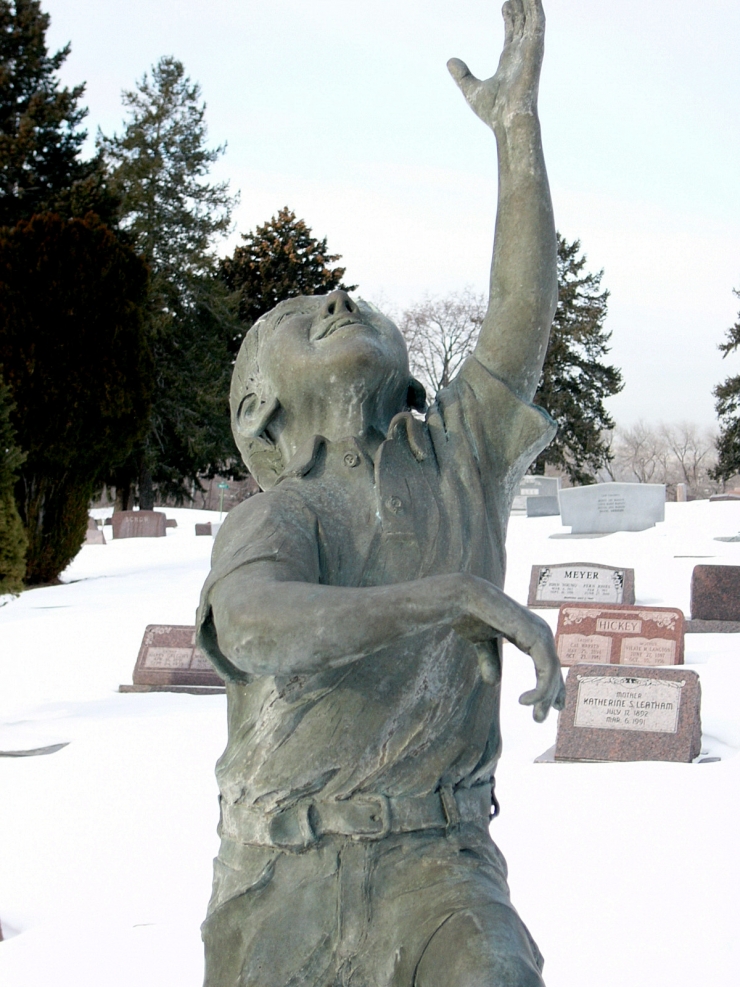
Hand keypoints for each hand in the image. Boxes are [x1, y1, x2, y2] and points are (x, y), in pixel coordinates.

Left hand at [447, 0, 544, 132]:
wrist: (508, 122)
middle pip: (522, 22)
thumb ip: (462, 75)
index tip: (506, 3)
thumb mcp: (471, 89)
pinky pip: (537, 23)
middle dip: (520, 5)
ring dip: (529, 2)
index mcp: (510, 61)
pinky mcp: (535, 51)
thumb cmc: (494, 112)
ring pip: (532, 18)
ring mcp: (530, 51)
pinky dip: (536, 7)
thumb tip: (449, 61)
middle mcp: (522, 54)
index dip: (510, 17)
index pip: (512, 33)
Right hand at [454, 574, 564, 721]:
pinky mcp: (536, 636)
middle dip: (549, 696)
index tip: (555, 707)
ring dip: (545, 697)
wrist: (464, 599)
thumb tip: (494, 682)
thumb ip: (490, 661)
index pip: (549, 663)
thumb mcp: (482, 644)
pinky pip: (546, 669)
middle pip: (553, 670)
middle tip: (540, 719)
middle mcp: (540, 631)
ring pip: (552, 672)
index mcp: (530, 632)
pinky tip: (526, 701)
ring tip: (536, 716)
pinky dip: (541, 689)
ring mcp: (540, 632)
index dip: (553, 686)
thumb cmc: (471, 615)